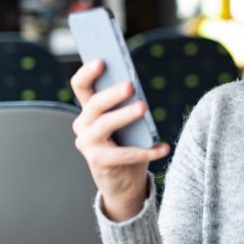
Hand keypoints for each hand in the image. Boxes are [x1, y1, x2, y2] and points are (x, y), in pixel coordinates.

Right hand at [70, 60, 169, 221]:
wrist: (123, 182)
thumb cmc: (128, 144)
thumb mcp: (128, 122)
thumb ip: (129, 104)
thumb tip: (137, 87)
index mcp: (89, 110)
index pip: (80, 86)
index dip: (88, 72)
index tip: (102, 60)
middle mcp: (83, 125)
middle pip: (94, 104)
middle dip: (112, 93)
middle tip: (131, 85)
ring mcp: (87, 144)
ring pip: (104, 125)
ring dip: (124, 115)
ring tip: (144, 107)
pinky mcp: (98, 162)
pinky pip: (124, 154)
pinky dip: (146, 150)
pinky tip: (163, 147)